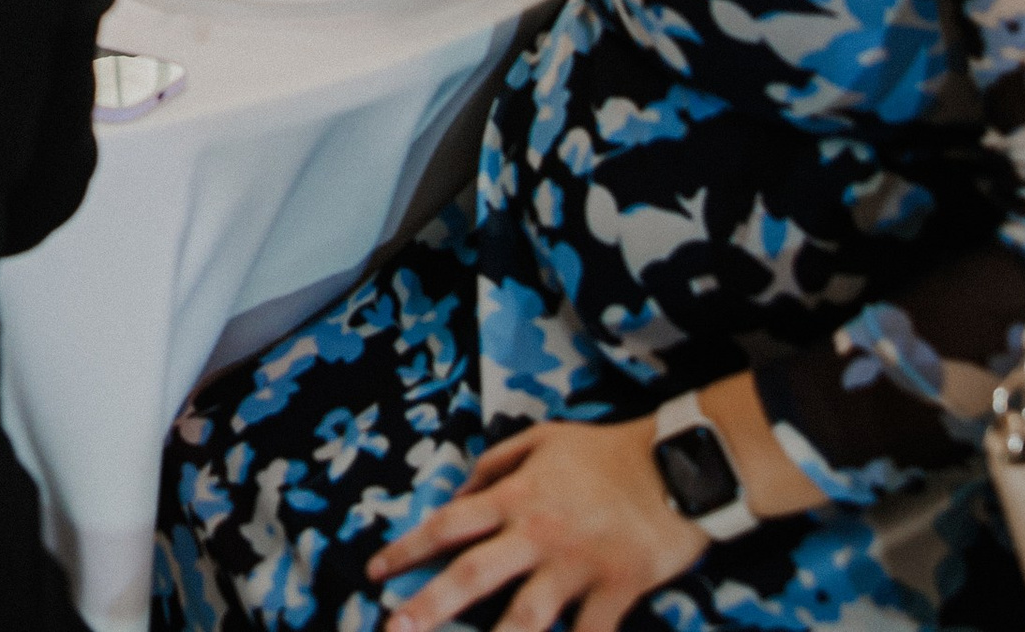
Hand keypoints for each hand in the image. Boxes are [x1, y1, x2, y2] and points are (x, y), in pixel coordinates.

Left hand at [371, 417, 707, 631]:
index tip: (376, 572)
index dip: (408, 549)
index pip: (447, 524)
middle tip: (393, 628)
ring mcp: (575, 569)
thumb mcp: (541, 439)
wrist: (676, 468)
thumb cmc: (604, 452)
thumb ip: (495, 466)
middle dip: (429, 606)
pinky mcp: (615, 594)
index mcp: (514, 498)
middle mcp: (536, 537)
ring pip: (524, 618)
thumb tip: (458, 494)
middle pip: (471, 575)